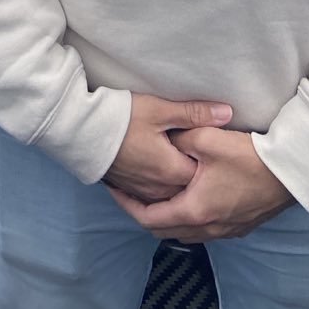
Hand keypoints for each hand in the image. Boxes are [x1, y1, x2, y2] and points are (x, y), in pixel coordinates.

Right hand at [104, 94, 232, 203]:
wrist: (81, 129)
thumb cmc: (122, 118)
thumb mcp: (160, 109)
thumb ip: (195, 113)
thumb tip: (227, 113)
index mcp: (173, 171)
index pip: (205, 175)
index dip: (212, 163)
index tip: (215, 149)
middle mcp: (160, 188)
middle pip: (189, 190)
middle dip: (198, 177)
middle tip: (203, 159)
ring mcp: (143, 191)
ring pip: (172, 196)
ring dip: (180, 186)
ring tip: (183, 168)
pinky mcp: (129, 189)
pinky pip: (154, 198)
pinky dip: (162, 191)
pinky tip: (162, 178)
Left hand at [107, 126, 294, 241]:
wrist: (292, 172)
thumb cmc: (250, 157)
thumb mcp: (206, 139)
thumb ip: (178, 139)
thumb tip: (162, 140)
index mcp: (195, 210)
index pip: (148, 219)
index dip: (125, 205)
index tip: (113, 190)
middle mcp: (209, 228)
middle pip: (163, 230)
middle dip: (142, 212)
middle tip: (129, 192)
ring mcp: (226, 231)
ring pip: (184, 232)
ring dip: (166, 217)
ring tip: (153, 194)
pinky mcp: (239, 226)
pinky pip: (202, 230)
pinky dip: (186, 218)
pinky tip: (186, 198)